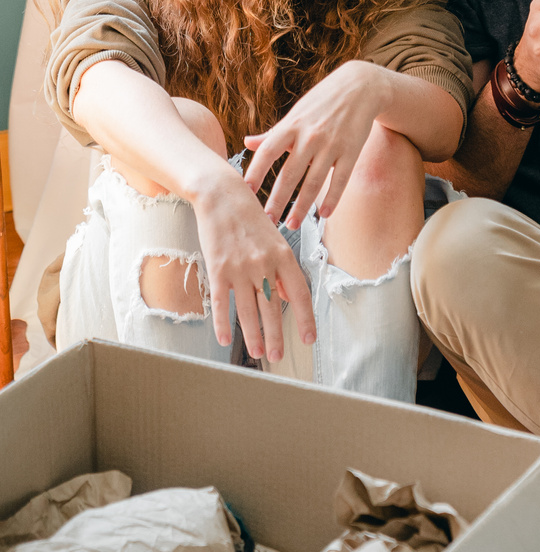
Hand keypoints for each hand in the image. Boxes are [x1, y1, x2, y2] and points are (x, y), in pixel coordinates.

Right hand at [192, 169, 314, 364]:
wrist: (221, 195)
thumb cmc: (249, 218)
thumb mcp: (274, 240)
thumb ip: (282, 270)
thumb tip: (286, 298)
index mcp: (284, 256)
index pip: (299, 294)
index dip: (305, 319)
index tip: (308, 339)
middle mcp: (265, 264)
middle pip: (273, 308)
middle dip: (277, 336)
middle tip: (278, 356)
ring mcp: (240, 267)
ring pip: (248, 310)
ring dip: (254, 335)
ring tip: (257, 353)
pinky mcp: (218, 268)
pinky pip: (222, 302)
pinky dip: (223, 323)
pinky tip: (225, 339)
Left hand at [243, 60, 389, 227]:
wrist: (359, 87)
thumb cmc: (322, 102)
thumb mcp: (295, 114)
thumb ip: (272, 134)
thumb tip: (247, 143)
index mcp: (291, 126)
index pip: (268, 152)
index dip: (255, 172)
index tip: (244, 193)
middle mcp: (309, 136)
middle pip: (289, 174)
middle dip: (277, 199)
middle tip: (266, 221)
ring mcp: (331, 145)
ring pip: (314, 182)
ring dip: (301, 206)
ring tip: (291, 224)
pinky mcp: (351, 151)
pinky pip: (340, 179)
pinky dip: (332, 198)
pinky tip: (324, 215)